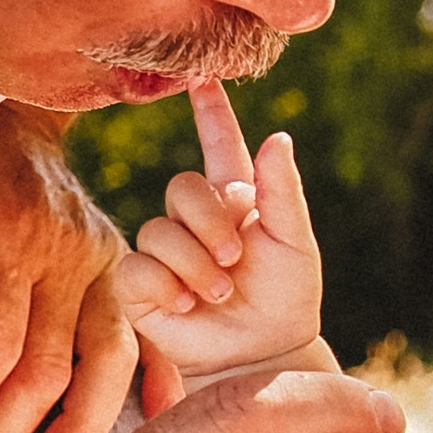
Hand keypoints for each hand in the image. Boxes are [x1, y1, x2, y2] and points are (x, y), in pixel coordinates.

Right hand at [113, 84, 324, 394]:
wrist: (264, 357)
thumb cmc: (285, 300)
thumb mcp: (294, 242)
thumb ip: (282, 190)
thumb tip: (277, 136)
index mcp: (235, 199)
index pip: (218, 143)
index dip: (210, 110)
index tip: (201, 75)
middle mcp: (194, 220)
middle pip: (181, 188)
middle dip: (210, 224)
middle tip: (235, 259)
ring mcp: (164, 252)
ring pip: (158, 229)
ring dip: (194, 263)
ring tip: (220, 292)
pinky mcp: (140, 287)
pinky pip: (137, 267)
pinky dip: (166, 284)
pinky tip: (186, 305)